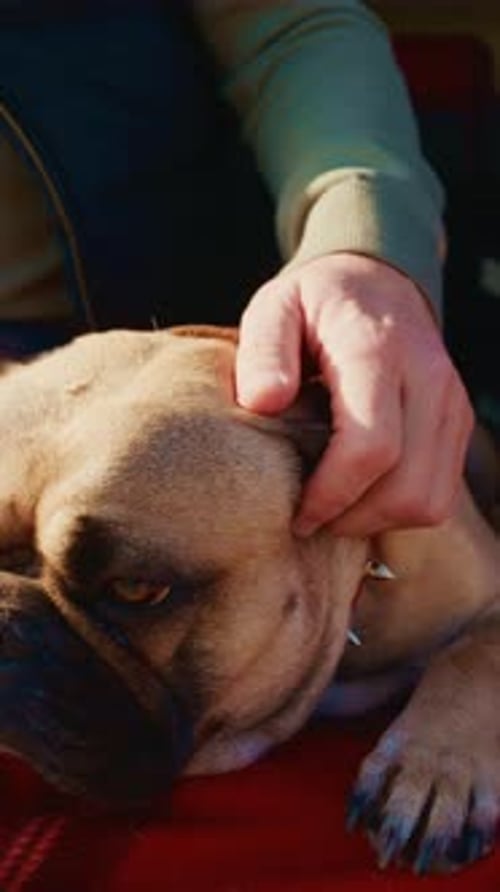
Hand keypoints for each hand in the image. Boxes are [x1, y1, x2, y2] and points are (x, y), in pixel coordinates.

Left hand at [236, 253, 473, 536]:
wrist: (379, 281)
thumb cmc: (317, 302)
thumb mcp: (274, 307)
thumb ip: (263, 352)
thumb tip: (263, 403)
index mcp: (378, 351)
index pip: (372, 446)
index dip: (333, 494)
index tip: (296, 513)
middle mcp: (428, 380)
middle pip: (407, 487)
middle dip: (353, 518)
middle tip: (309, 519)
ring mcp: (452, 405)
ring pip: (430, 500)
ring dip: (378, 520)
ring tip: (334, 509)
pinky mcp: (458, 424)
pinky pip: (440, 494)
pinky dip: (400, 509)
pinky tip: (362, 494)